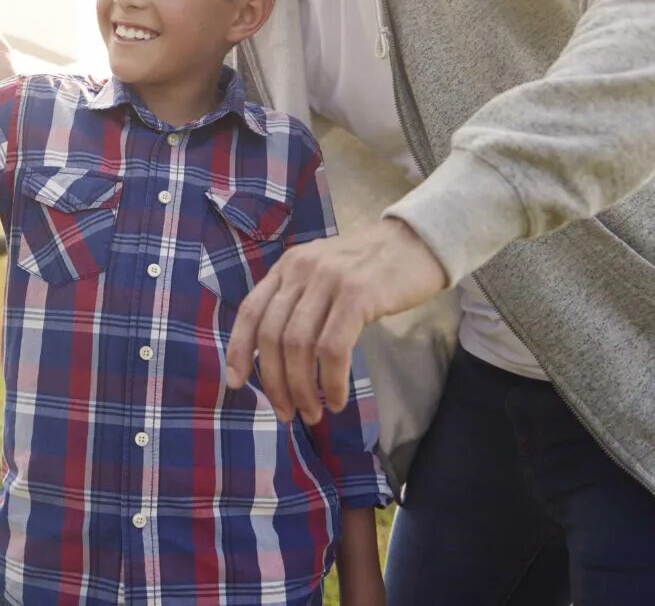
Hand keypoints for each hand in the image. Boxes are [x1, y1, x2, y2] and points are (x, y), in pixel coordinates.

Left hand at [226, 218, 446, 423]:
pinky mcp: (358, 295)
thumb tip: (277, 359)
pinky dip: (331, 381)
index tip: (235, 383)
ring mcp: (329, 280)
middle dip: (275, 382)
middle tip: (287, 413)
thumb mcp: (323, 274)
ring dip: (302, 388)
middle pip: (272, 336)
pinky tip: (337, 399)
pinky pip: (332, 349)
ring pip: (299, 346)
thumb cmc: (371, 269)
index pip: (251, 311)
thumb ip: (299, 303)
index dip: (238, 350)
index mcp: (288, 266)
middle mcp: (301, 269)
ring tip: (313, 412)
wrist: (418, 242)